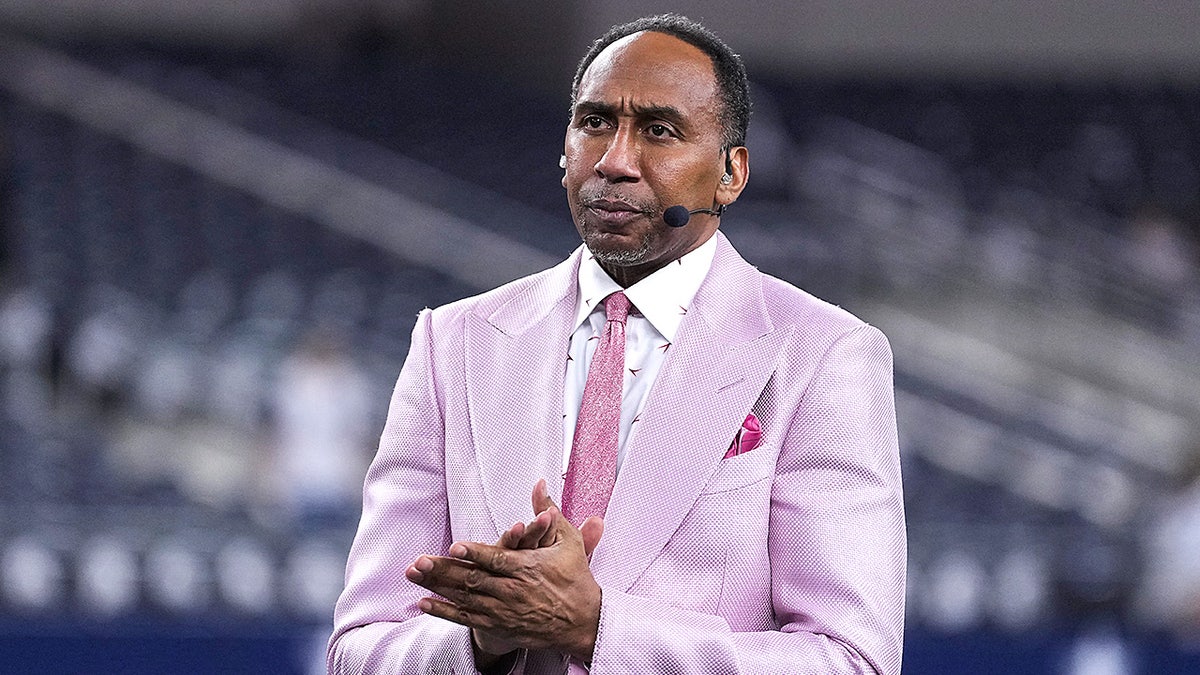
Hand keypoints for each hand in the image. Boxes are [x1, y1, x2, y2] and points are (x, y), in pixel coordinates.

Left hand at [406, 480, 604, 661]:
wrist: (583, 622)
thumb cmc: (575, 577)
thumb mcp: (567, 540)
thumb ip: (548, 510)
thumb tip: (538, 483)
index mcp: (527, 568)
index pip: (497, 559)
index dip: (475, 553)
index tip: (454, 546)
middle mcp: (512, 590)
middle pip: (473, 580)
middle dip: (443, 570)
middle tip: (418, 562)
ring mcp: (504, 610)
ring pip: (465, 599)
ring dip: (437, 587)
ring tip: (414, 576)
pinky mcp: (500, 626)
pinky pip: (467, 620)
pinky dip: (445, 612)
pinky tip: (425, 603)